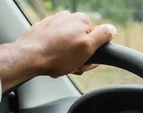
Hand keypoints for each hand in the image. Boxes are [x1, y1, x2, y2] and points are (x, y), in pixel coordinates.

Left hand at [0, 11, 116, 91]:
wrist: (29, 58)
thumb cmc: (57, 55)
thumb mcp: (87, 48)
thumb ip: (103, 36)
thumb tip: (112, 29)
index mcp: (81, 19)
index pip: (97, 39)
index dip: (93, 54)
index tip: (85, 61)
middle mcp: (67, 18)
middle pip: (83, 42)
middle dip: (80, 56)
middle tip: (73, 65)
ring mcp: (54, 23)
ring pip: (70, 44)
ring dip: (69, 57)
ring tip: (62, 63)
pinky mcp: (43, 30)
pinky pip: (57, 44)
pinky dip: (58, 53)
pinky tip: (53, 59)